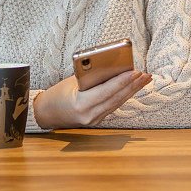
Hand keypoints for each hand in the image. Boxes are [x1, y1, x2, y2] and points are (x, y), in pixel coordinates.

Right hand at [33, 70, 151, 128]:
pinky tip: (131, 89)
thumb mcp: (71, 82)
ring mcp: (93, 120)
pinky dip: (122, 96)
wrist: (45, 114)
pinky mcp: (96, 121)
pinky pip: (112, 107)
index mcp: (81, 104)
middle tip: (146, 75)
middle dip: (132, 86)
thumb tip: (112, 69)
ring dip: (131, 91)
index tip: (136, 71)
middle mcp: (89, 115)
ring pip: (117, 103)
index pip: (107, 91)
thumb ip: (91, 77)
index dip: (122, 81)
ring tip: (143, 80)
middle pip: (116, 99)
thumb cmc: (57, 94)